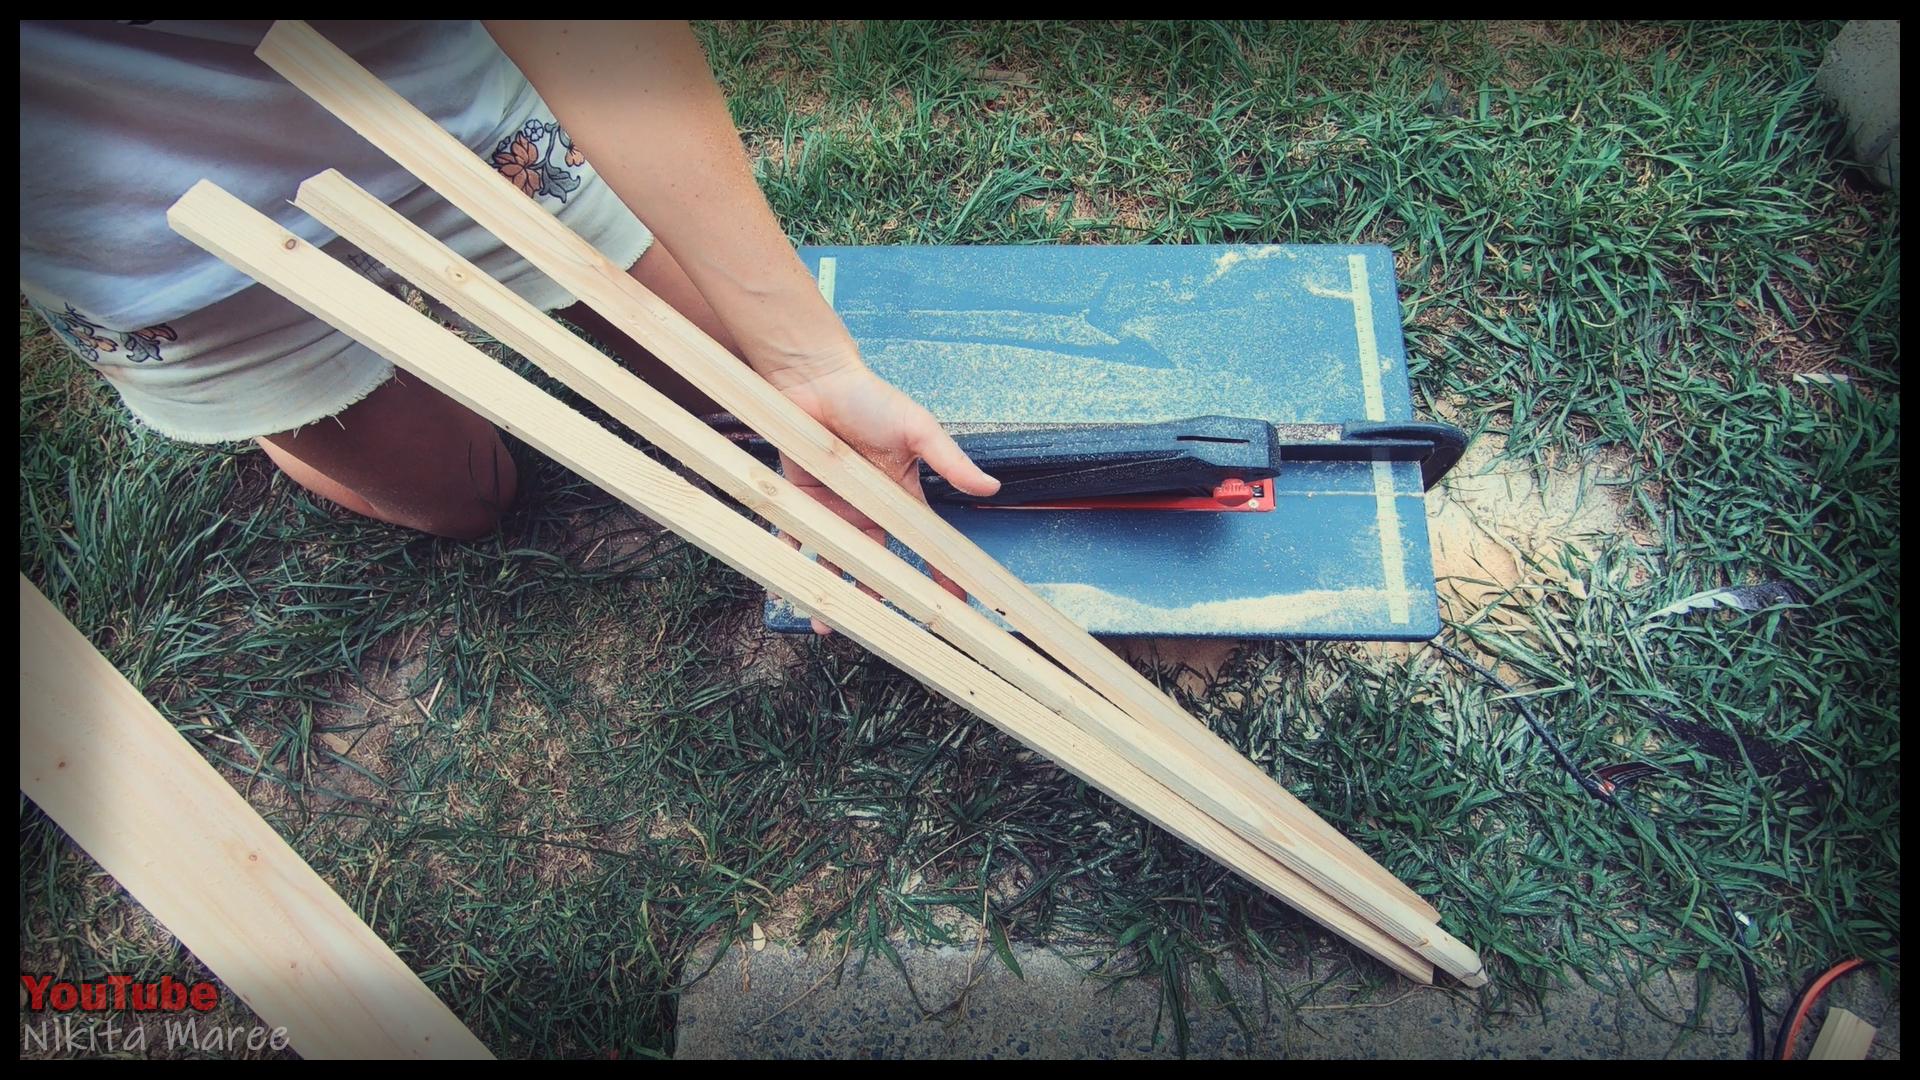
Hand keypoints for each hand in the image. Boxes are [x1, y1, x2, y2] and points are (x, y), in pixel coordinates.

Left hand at [774, 362, 999, 633]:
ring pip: (835, 559)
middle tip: (878, 629)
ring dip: (830, 590)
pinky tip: (785, 586)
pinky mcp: (799, 499)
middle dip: (878, 597)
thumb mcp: (918, 428)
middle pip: (876, 563)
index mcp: (900, 497)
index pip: (925, 544)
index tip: (957, 606)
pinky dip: (790, 561)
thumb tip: (990, 488)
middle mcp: (868, 510)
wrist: (814, 378)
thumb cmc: (869, 398)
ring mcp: (833, 507)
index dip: (941, 574)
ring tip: (825, 623)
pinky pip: (793, 537)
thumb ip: (949, 459)